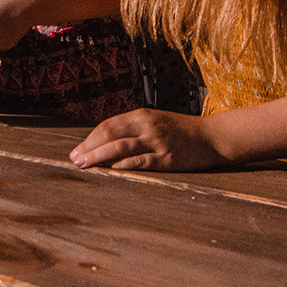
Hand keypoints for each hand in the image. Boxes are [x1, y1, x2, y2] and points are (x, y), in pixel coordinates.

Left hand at [71, 109, 223, 171]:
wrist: (211, 137)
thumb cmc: (181, 132)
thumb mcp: (155, 123)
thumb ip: (133, 130)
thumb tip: (105, 144)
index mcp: (141, 116)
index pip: (108, 125)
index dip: (90, 139)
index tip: (77, 150)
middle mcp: (147, 126)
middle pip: (110, 134)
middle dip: (89, 147)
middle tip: (74, 159)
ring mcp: (157, 141)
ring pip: (120, 147)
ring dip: (99, 156)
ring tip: (85, 165)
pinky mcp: (166, 158)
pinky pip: (140, 161)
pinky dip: (122, 165)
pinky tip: (110, 170)